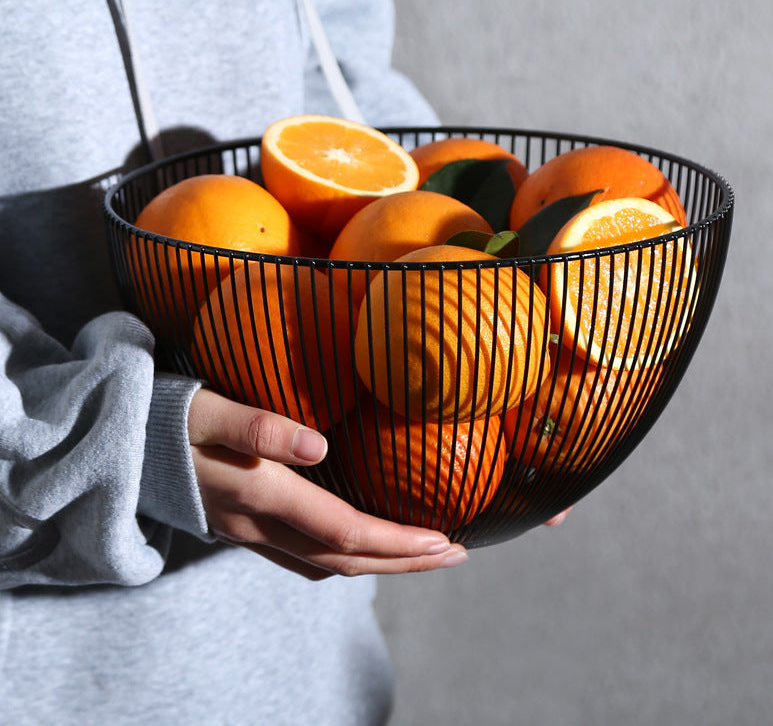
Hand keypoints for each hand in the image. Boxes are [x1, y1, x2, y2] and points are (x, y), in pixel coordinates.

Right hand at [188, 388, 468, 580]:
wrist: (115, 441)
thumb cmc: (166, 415)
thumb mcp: (207, 408)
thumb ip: (258, 426)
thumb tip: (317, 445)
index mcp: (261, 494)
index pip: (345, 534)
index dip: (398, 543)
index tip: (446, 540)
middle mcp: (258, 525)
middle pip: (344, 561)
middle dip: (404, 563)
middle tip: (455, 555)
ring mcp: (247, 533)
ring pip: (324, 566)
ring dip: (378, 565)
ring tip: (420, 554)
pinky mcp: (240, 529)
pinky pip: (301, 557)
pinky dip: (342, 558)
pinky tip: (359, 546)